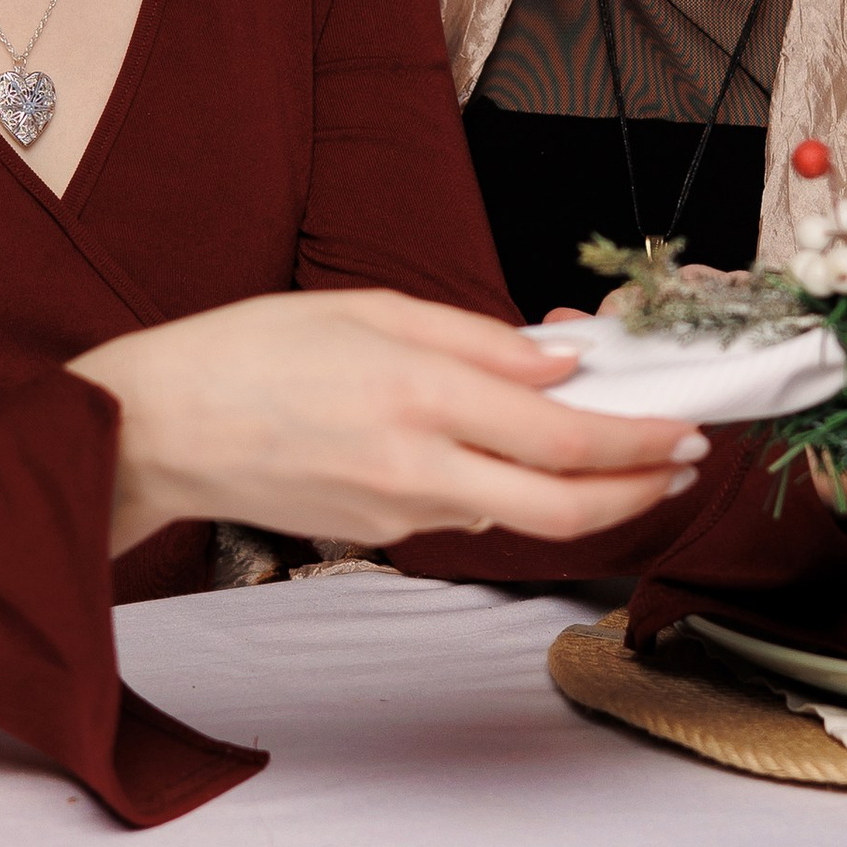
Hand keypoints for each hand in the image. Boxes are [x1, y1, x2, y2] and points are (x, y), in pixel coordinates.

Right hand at [70, 289, 707, 554]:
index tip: (688, 428)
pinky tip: (523, 450)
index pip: (565, 438)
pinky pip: (469, 510)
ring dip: (583, 488)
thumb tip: (559, 362)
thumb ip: (475, 340)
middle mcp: (418, 468)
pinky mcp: (380, 534)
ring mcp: (400, 513)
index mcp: (419, 398)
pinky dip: (514, 485)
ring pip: (521, 514)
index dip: (640, 440)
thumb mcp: (368, 312)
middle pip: (563, 507)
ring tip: (620, 442)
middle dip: (640, 489)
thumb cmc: (249, 352)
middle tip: (686, 465)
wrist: (157, 431)